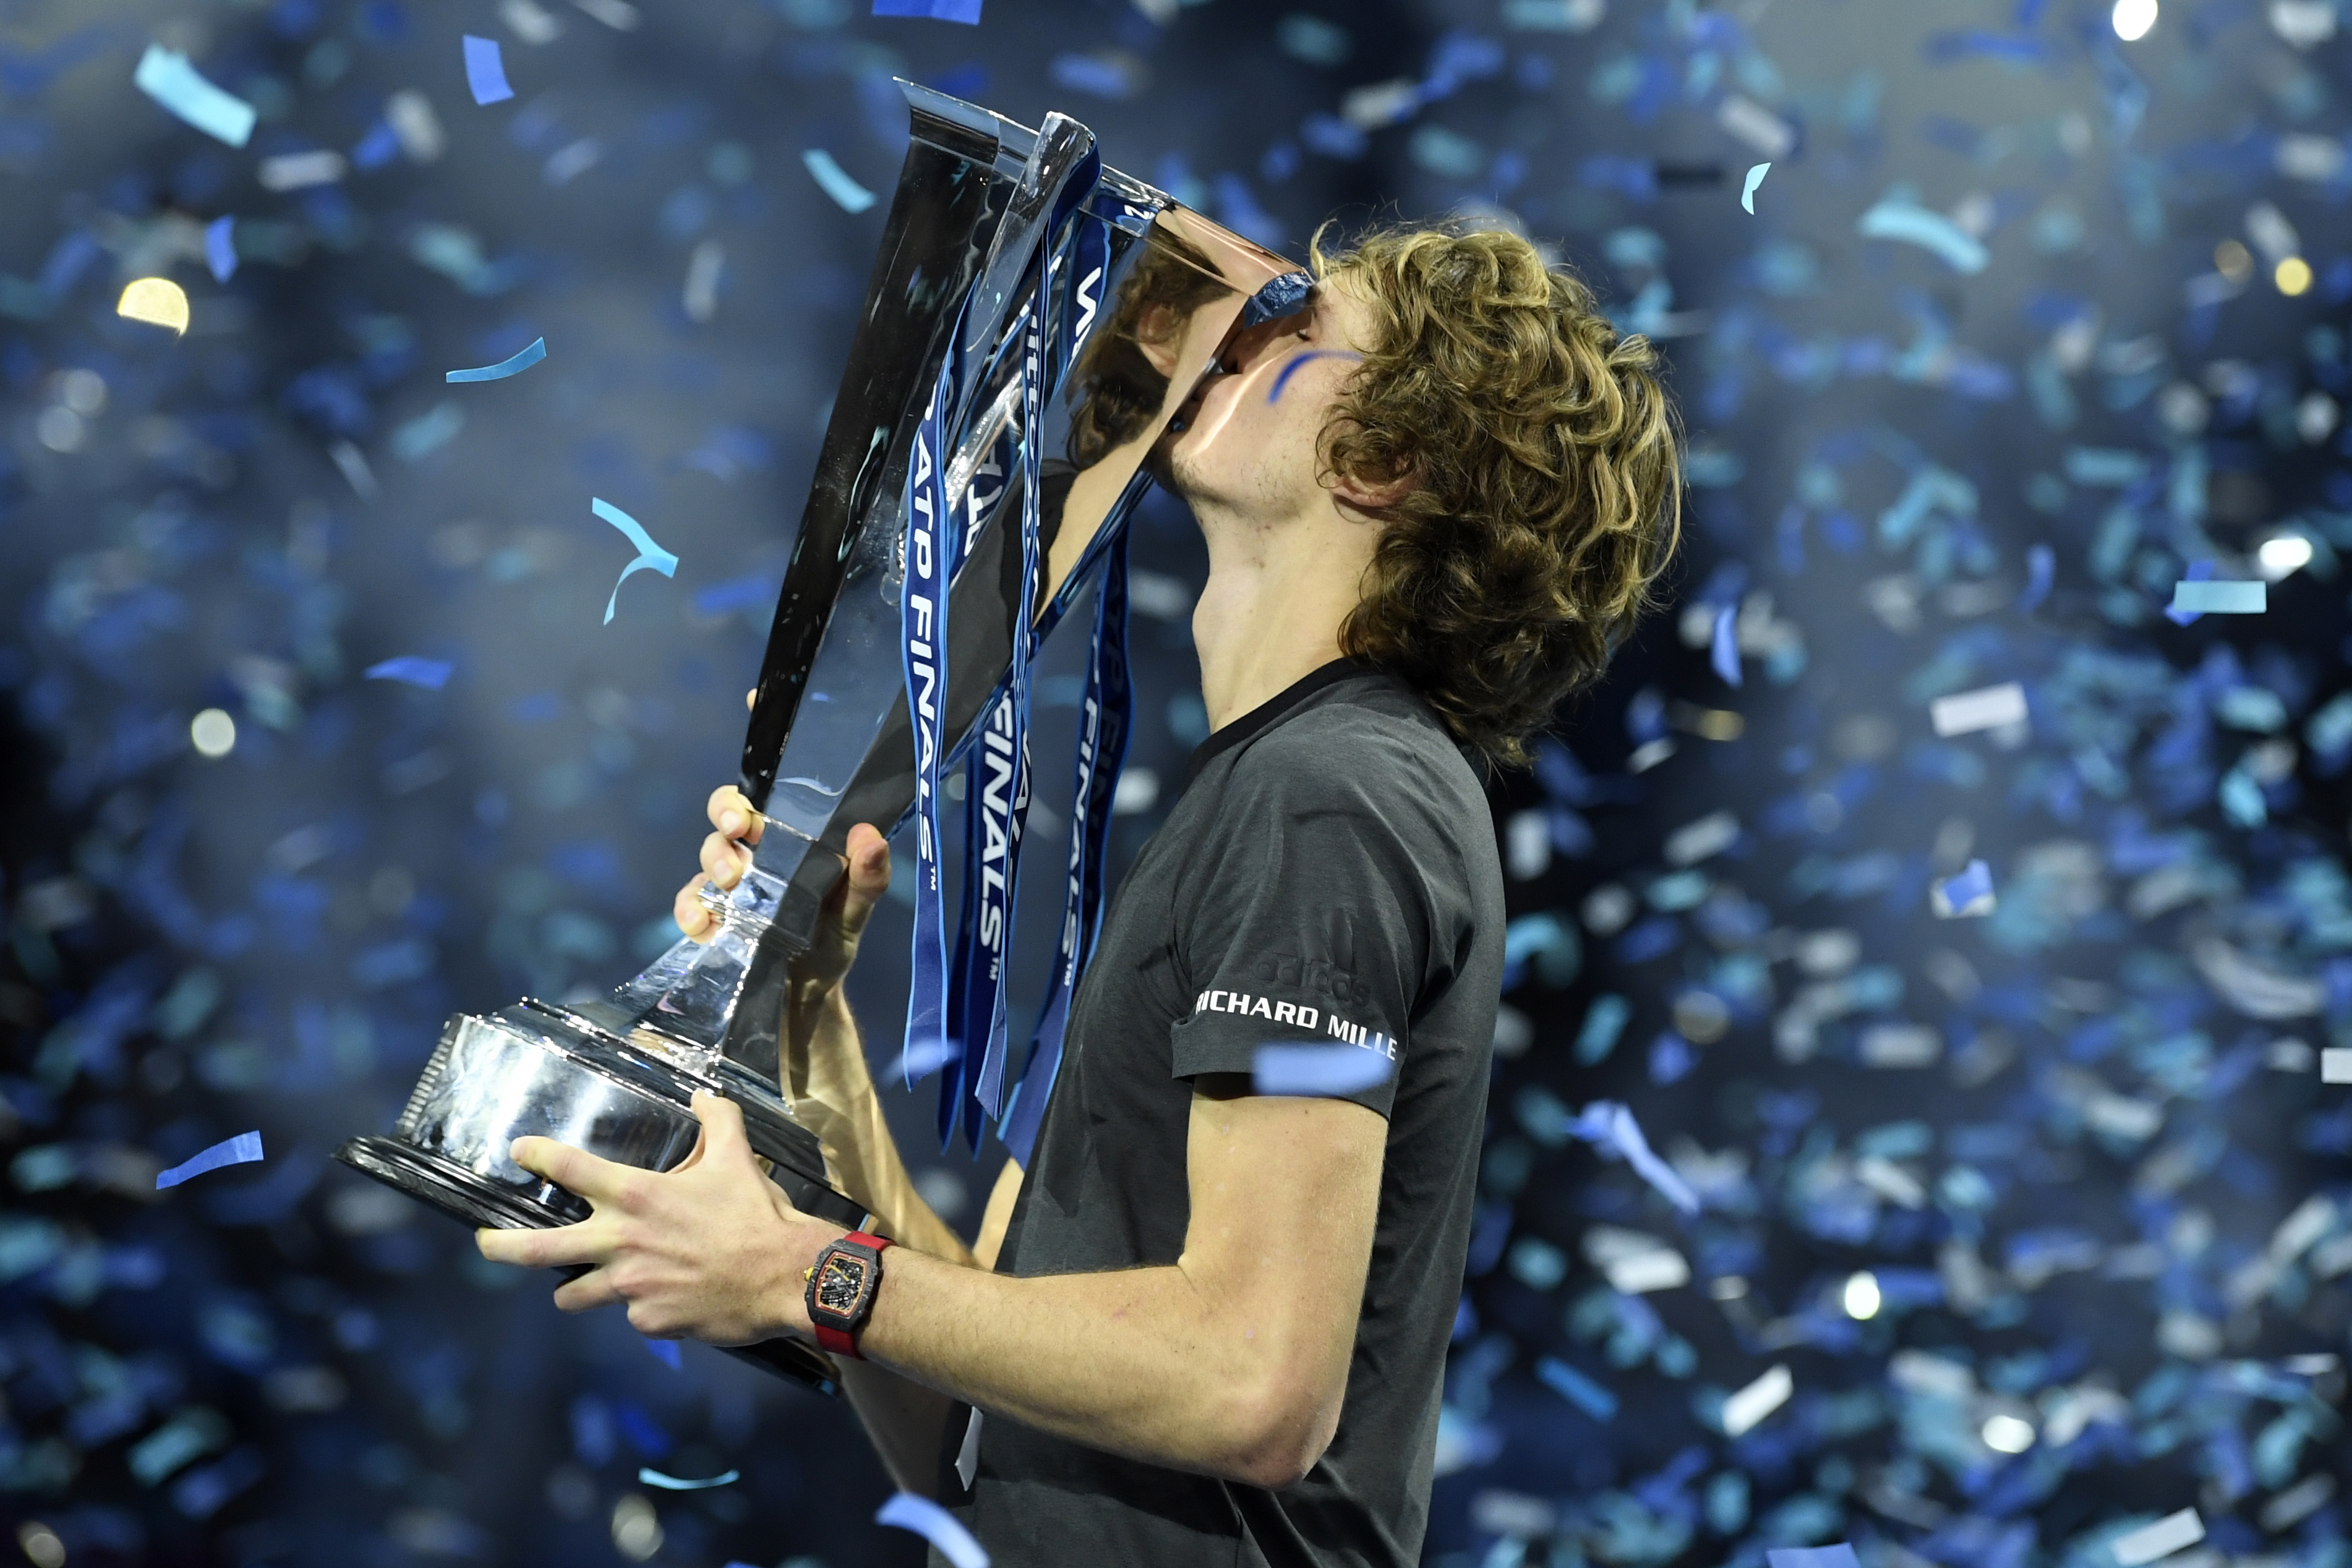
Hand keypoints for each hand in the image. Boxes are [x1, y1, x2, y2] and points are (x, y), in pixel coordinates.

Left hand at [473, 1092, 840, 1343]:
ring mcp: (629, 1288)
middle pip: (536, 1250)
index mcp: (636, 1196)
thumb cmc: (755, 1213)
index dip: (536, 1156)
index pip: (569, 1169)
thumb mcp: (737, 1157)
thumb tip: (703, 1094)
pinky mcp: (648, 1321)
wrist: (783, 1275)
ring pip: (572, 1295)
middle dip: (498, 1247)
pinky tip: (668, 1296)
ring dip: (575, 1287)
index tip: (517, 1151)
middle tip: (482, 1244)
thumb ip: (717, 1119)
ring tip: (582, 1283)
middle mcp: (620, 1242)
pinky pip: (631, 1314)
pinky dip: (643, 1306)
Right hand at [670, 692, 891, 968]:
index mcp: (794, 831)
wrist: (805, 996)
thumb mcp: (856, 910)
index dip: (764, 734)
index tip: (754, 698)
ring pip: (708, 851)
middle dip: (728, 810)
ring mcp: (730, 880)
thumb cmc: (831, 938)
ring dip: (714, 858)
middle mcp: (758, 847)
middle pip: (729, 806)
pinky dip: (692, 909)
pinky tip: (706, 924)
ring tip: (733, 880)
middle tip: (741, 828)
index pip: (776, 776)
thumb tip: (871, 835)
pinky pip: (689, 902)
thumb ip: (867, 877)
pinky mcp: (710, 916)